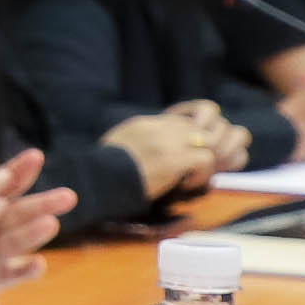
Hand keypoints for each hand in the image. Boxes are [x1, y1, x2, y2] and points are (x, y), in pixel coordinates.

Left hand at [0, 150, 77, 304]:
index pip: (1, 182)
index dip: (18, 170)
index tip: (35, 156)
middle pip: (19, 210)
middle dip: (43, 202)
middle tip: (67, 195)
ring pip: (17, 240)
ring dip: (34, 233)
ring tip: (51, 224)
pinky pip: (8, 274)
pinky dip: (23, 270)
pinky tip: (37, 265)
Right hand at [102, 108, 227, 203]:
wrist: (96, 182)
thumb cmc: (101, 172)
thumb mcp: (117, 146)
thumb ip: (136, 141)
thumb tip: (149, 151)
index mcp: (143, 123)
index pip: (179, 120)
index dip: (187, 139)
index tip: (181, 159)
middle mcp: (158, 128)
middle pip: (197, 127)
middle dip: (201, 148)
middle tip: (193, 169)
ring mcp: (167, 142)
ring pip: (208, 140)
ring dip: (205, 161)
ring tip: (192, 178)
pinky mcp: (174, 160)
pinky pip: (206, 159)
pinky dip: (202, 174)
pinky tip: (187, 185)